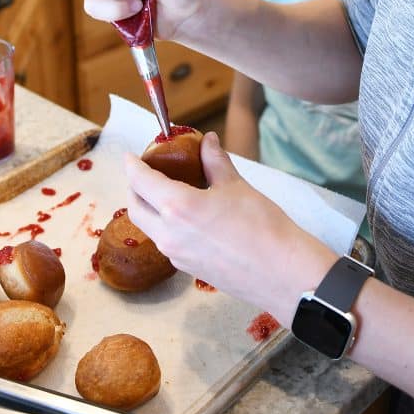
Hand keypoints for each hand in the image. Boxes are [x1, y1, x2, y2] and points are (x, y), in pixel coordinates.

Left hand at [126, 132, 335, 324]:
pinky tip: (187, 217)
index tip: (130, 156)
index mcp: (177, 207)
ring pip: (149, 228)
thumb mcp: (236, 185)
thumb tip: (207, 141)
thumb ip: (214, 161)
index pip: (140, 181)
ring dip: (149, 208)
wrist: (282, 273)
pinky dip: (165, 225)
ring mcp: (176, 256)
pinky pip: (166, 243)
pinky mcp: (188, 269)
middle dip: (135, 188)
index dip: (132, 165)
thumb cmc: (262, 225)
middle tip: (147, 173)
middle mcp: (168, 234)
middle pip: (135, 208)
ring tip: (167, 192)